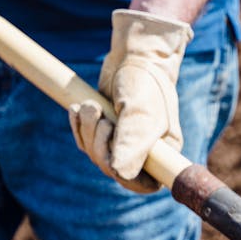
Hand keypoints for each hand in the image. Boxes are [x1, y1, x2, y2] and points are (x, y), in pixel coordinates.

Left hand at [70, 9, 191, 191]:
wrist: (134, 56)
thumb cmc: (145, 83)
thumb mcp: (141, 112)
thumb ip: (131, 143)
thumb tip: (117, 173)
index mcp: (162, 155)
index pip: (142, 184)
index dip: (122, 173)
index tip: (113, 150)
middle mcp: (143, 153)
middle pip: (111, 169)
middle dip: (98, 143)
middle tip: (100, 115)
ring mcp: (122, 144)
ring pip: (95, 155)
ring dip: (87, 130)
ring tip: (91, 105)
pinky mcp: (104, 132)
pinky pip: (85, 141)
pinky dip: (78, 125)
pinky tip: (78, 108)